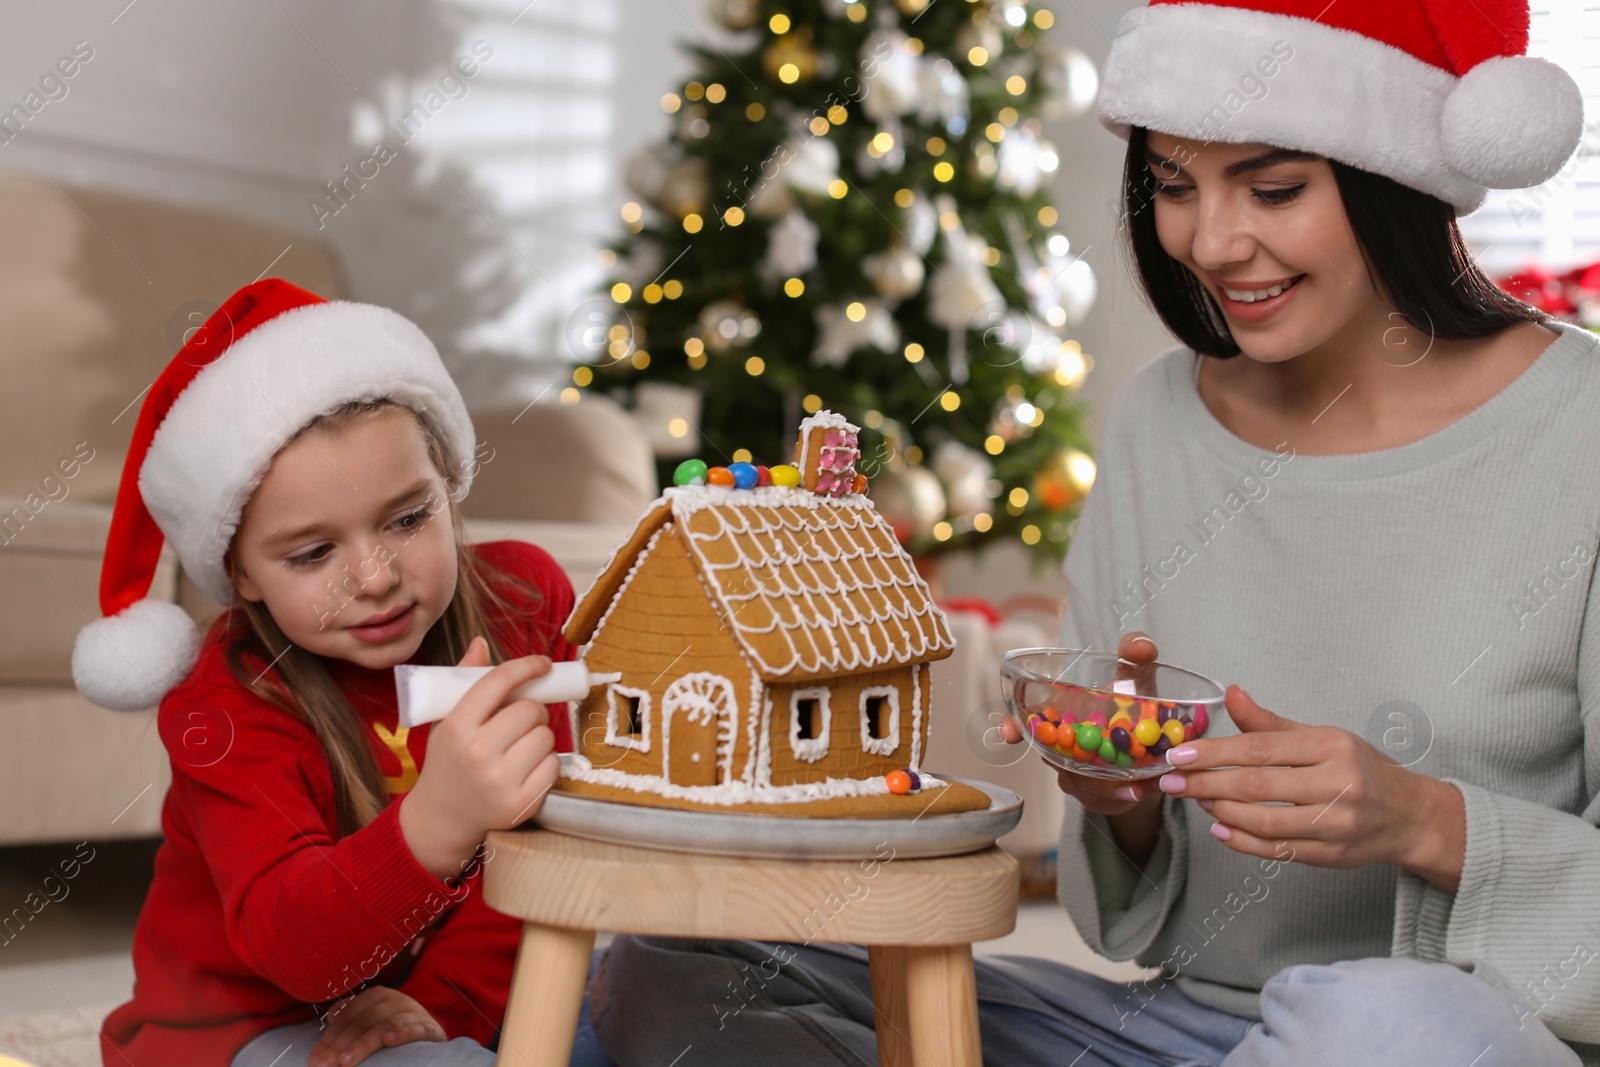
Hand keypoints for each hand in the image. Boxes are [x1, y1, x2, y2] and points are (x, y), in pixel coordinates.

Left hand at [310, 986, 444, 1066]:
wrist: (431, 1034)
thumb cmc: (391, 1030)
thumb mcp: (370, 1023)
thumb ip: (348, 1024)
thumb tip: (326, 1027)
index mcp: (375, 997)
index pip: (346, 1016)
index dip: (329, 1039)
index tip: (315, 1061)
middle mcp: (394, 1000)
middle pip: (362, 1021)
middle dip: (340, 1045)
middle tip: (326, 1066)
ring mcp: (413, 1012)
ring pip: (385, 1025)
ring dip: (363, 1044)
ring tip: (346, 1062)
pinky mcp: (429, 1028)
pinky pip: (415, 1028)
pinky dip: (402, 1033)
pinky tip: (389, 1041)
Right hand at [399, 636, 561, 880]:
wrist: (441, 818)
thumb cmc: (448, 762)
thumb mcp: (446, 721)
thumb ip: (465, 681)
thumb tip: (481, 642)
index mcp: (457, 726)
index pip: (499, 681)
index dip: (526, 667)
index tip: (542, 664)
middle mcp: (477, 752)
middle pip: (531, 710)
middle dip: (532, 710)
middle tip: (521, 721)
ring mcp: (500, 781)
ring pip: (546, 736)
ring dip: (540, 736)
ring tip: (519, 747)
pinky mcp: (520, 803)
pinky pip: (554, 765)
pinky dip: (547, 762)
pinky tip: (526, 767)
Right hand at [998, 632, 1165, 815]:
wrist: (1151, 750)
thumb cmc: (1133, 709)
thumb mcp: (1137, 680)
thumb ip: (1136, 658)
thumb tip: (1139, 644)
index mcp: (1063, 716)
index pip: (1027, 722)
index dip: (1013, 727)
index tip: (1007, 733)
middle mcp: (1063, 747)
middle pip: (1050, 757)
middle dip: (1060, 765)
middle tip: (1077, 770)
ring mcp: (1077, 773)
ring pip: (1079, 782)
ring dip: (1100, 786)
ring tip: (1130, 787)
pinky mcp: (1095, 795)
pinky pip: (1100, 799)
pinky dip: (1118, 797)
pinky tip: (1137, 792)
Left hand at [1157, 684, 1464, 890]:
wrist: (1410, 816)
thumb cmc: (1359, 769)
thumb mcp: (1320, 737)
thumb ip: (1270, 723)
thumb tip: (1231, 694)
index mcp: (1331, 746)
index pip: (1261, 748)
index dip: (1215, 753)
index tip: (1179, 755)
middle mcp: (1338, 783)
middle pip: (1258, 785)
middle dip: (1207, 783)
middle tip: (1171, 782)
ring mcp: (1337, 823)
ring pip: (1266, 820)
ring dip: (1223, 811)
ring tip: (1197, 800)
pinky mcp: (1333, 855)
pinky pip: (1279, 849)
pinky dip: (1244, 842)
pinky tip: (1221, 829)